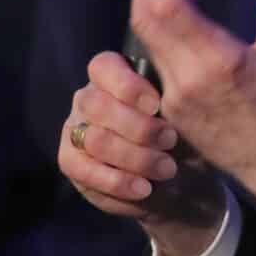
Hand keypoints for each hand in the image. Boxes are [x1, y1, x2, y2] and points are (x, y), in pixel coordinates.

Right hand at [59, 49, 223, 255]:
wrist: (180, 182)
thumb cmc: (182, 138)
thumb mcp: (185, 116)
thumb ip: (174, 95)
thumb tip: (179, 79)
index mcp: (114, 77)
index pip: (104, 67)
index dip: (127, 85)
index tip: (157, 104)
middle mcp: (89, 99)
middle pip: (98, 105)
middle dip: (139, 127)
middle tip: (171, 140)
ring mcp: (76, 129)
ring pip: (95, 139)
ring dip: (136, 158)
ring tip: (167, 169)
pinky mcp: (70, 161)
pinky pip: (84, 170)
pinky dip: (118, 182)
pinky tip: (143, 188)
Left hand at [125, 0, 255, 222]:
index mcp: (222, 59)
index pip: (168, 9)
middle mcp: (191, 79)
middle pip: (147, 24)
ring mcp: (177, 101)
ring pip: (148, 47)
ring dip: (150, 16)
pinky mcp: (172, 117)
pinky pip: (156, 71)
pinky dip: (160, 45)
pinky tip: (174, 35)